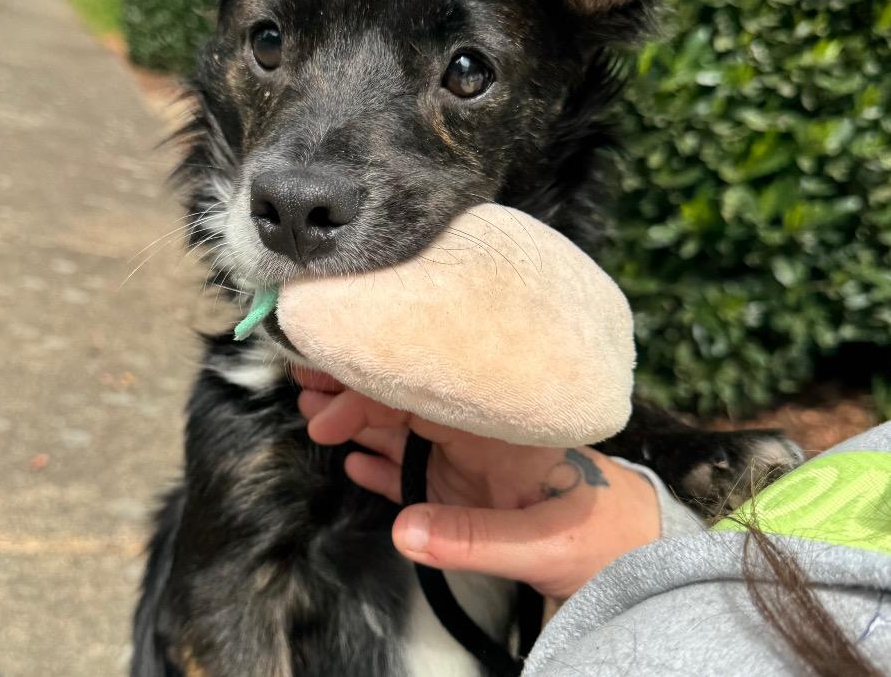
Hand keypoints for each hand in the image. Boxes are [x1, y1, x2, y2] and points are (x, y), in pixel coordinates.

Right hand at [299, 387, 660, 598]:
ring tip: (313, 410)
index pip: (422, 390)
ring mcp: (465, 458)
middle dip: (353, 388)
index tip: (325, 396)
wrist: (634, 553)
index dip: (368, 387)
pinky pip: (413, 467)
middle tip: (303, 382)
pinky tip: (352, 457)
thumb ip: (472, 538)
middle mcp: (475, 430)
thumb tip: (400, 531)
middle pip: (404, 397)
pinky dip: (381, 460)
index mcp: (496, 423)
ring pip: (400, 426)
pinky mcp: (462, 488)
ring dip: (357, 417)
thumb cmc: (601, 535)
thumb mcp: (543, 540)